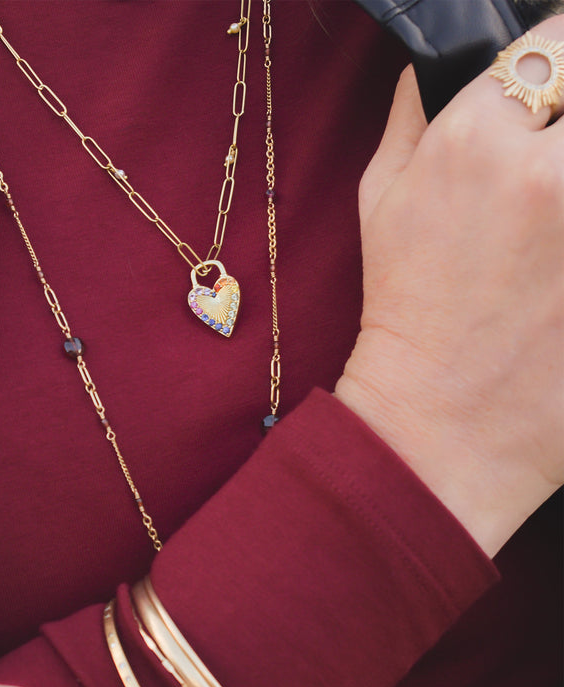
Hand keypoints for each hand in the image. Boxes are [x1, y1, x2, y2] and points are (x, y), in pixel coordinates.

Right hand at [336, 16, 563, 556]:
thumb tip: (431, 66)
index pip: (554, 37)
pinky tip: (559, 249)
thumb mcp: (378, 200)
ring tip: (551, 211)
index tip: (555, 86)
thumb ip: (410, 115)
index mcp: (473, 143)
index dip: (558, 53)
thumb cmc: (406, 304)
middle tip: (555, 153)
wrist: (442, 411)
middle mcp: (546, 171)